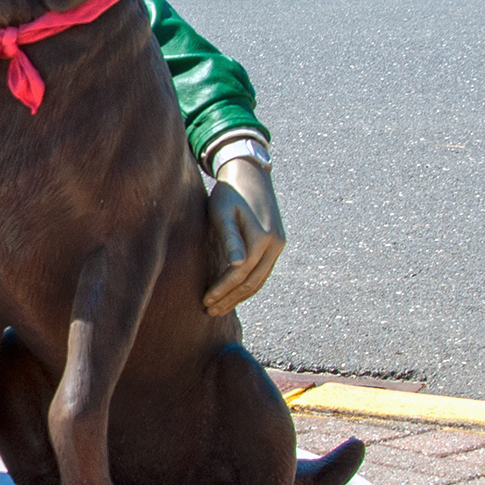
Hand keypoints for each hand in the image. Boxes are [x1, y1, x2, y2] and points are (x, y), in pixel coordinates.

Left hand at [202, 158, 284, 315]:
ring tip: (221, 307)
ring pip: (260, 280)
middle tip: (211, 311)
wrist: (250, 173)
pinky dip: (249, 284)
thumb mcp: (222, 211)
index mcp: (262, 238)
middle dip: (231, 299)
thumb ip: (229, 238)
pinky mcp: (278, 243)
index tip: (205, 301)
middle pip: (252, 282)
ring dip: (240, 296)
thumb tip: (236, 265)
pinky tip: (234, 291)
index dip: (222, 290)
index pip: (239, 275)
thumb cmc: (229, 192)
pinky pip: (263, 271)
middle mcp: (275, 244)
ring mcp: (279, 244)